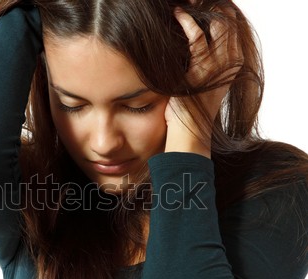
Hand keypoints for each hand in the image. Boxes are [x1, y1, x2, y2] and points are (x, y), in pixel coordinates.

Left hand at [164, 5, 243, 157]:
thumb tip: (194, 41)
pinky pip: (196, 39)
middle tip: (195, 1)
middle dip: (213, 8)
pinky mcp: (200, 72)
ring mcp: (217, 68)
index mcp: (233, 65)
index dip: (221, 13)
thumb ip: (204, 62)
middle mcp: (229, 64)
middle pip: (228, 23)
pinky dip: (187, 23)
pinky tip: (178, 16)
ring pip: (217, 26)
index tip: (206, 5)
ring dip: (199, 11)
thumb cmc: (190, 109)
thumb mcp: (202, 81)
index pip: (233, 29)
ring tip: (186, 4)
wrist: (188, 132)